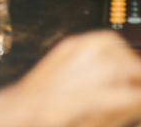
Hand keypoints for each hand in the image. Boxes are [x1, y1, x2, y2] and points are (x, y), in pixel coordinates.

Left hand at [7, 30, 140, 126]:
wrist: (28, 108)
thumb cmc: (60, 122)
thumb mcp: (100, 124)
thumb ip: (125, 111)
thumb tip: (138, 101)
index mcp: (102, 96)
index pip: (138, 93)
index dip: (140, 96)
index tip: (139, 98)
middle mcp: (92, 68)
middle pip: (134, 67)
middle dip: (138, 79)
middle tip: (136, 89)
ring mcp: (81, 51)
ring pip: (122, 48)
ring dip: (129, 62)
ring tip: (128, 76)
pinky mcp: (72, 42)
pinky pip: (104, 39)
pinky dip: (113, 50)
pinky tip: (112, 63)